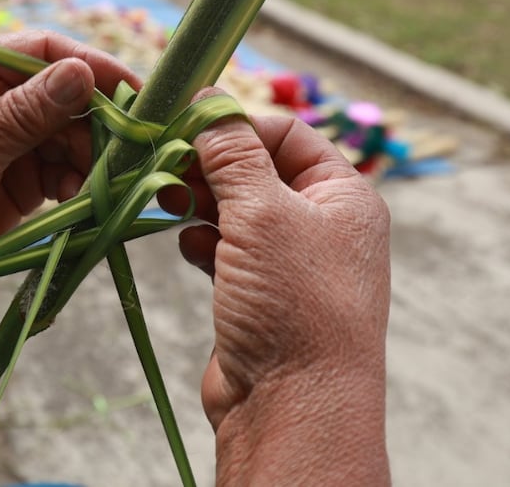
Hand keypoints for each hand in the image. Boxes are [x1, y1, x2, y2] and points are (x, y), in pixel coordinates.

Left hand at [0, 32, 139, 314]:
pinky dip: (78, 183)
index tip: (133, 87)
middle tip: (133, 145)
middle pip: (64, 96)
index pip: (41, 50)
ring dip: (91, 156)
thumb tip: (83, 72)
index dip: (89, 64)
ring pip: (69, 136)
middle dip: (97, 120)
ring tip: (106, 179)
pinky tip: (82, 197)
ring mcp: (6, 141)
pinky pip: (62, 172)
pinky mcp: (17, 181)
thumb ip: (27, 113)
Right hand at [160, 89, 390, 483]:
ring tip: (170, 203)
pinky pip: (226, 250)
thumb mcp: (264, 212)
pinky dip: (204, 243)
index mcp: (343, 195)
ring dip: (201, 203)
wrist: (293, 406)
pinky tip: (190, 249)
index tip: (185, 124)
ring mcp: (290, 263)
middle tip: (166, 165)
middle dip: (211, 167)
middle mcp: (322, 224)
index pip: (287, 134)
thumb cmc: (294, 302)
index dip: (237, 126)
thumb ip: (233, 154)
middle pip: (257, 171)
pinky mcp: (260, 295)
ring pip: (237, 211)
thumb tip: (209, 102)